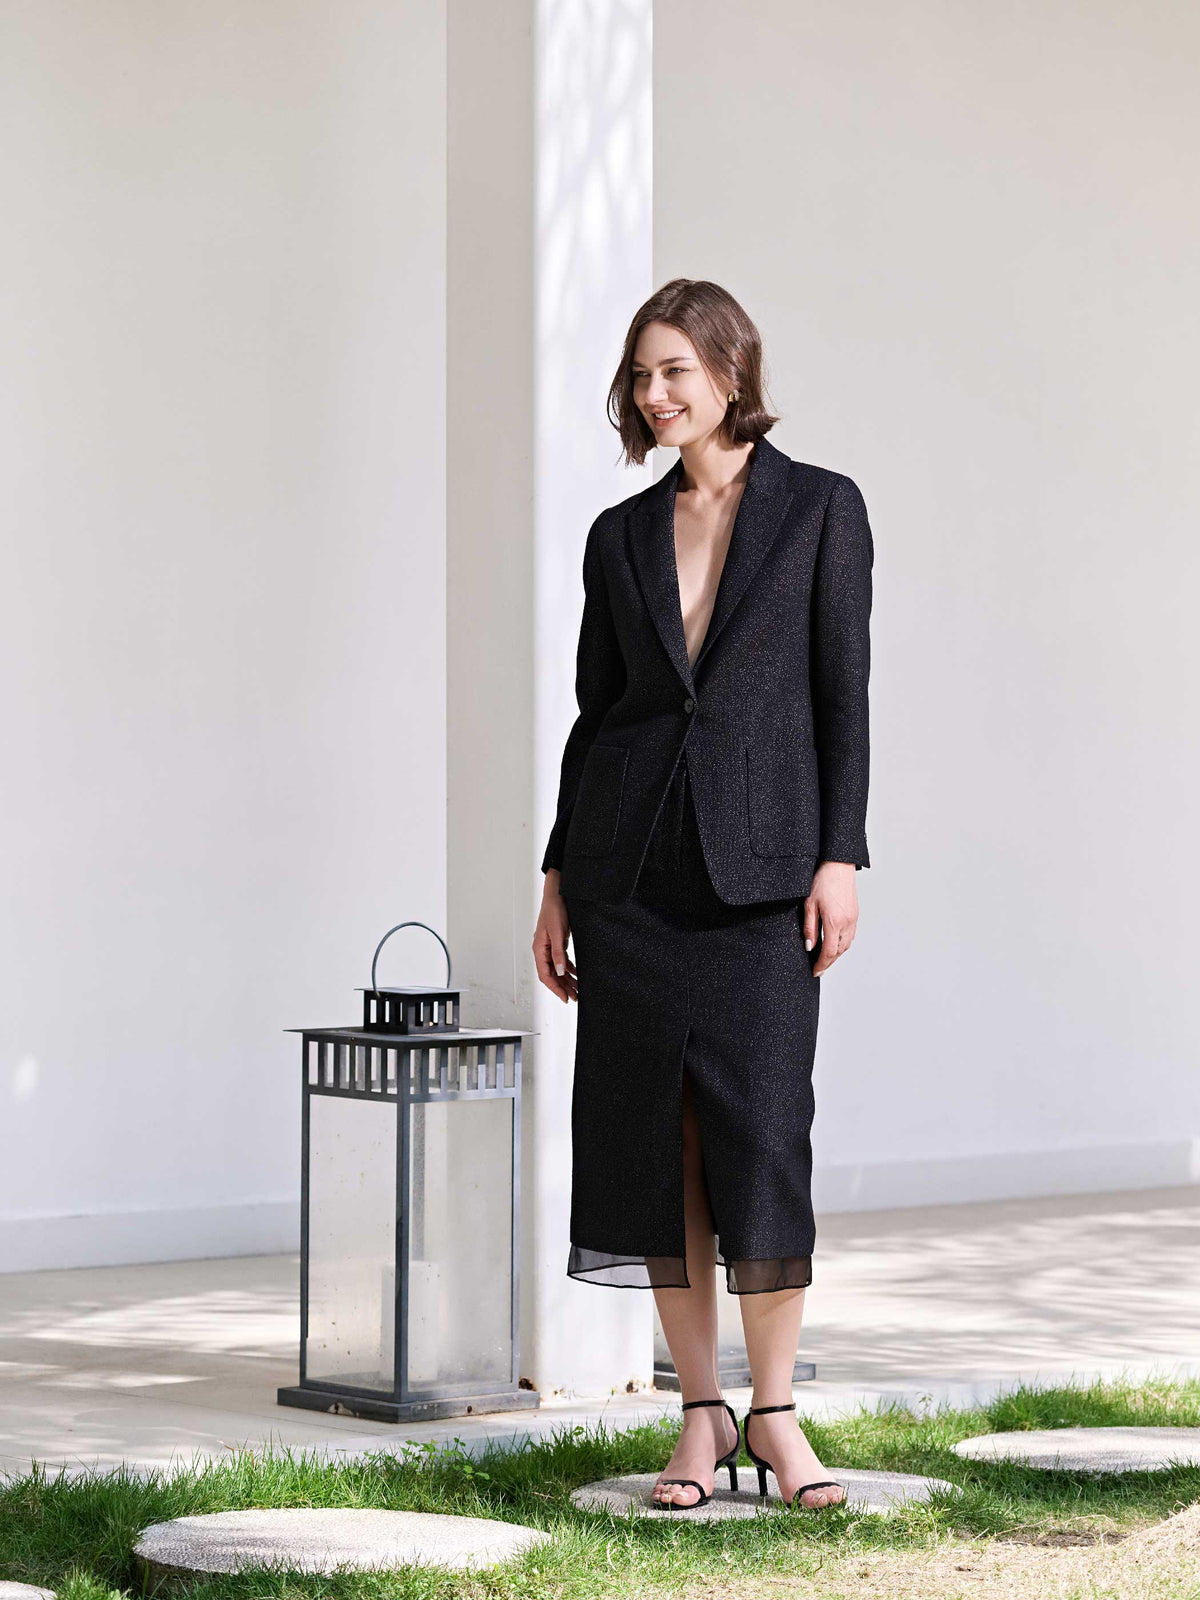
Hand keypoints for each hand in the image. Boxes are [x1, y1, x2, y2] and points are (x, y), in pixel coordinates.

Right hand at [533, 870, 577, 1002]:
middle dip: (563, 987)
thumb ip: (559, 953)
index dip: (555, 988)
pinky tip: (576, 974)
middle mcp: (542, 950)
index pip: (545, 975)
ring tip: (577, 989)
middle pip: (552, 974)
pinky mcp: (556, 942)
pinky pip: (561, 960)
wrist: (557, 893)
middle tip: (575, 997)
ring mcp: (549, 946)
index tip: (565, 998)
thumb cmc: (554, 910)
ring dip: (566, 979)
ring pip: (557, 968)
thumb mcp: (558, 933)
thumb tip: (562, 972)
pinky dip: (568, 968)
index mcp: (539, 949)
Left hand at [803, 861, 858, 976]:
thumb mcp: (809, 905)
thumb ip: (809, 928)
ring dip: (836, 954)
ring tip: (825, 959)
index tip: (815, 972)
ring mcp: (853, 919)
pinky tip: (835, 944)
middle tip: (819, 969)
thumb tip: (809, 947)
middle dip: (829, 963)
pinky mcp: (855, 914)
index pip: (828, 952)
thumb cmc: (822, 881)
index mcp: (834, 922)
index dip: (821, 965)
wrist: (838, 866)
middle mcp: (846, 923)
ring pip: (846, 945)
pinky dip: (842, 944)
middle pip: (839, 952)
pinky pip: (850, 936)